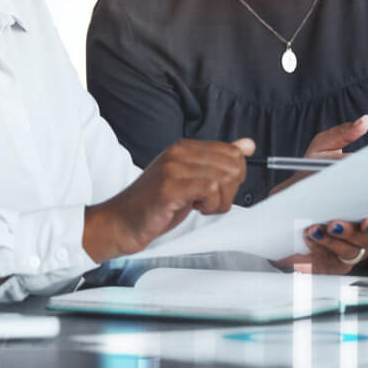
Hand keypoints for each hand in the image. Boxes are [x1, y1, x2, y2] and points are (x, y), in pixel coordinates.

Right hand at [82, 137, 254, 262]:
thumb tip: (247, 144)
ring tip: (199, 206)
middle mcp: (180, 152)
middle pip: (233, 165)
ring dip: (219, 202)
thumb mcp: (191, 180)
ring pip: (224, 178)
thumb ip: (218, 161)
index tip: (215, 191)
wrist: (120, 222)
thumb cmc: (154, 205)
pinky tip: (194, 209)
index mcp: (185, 147)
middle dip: (229, 190)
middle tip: (207, 201)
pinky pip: (210, 190)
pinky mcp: (170, 186)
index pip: (233, 152)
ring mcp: (174, 167)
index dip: (233, 177)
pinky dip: (210, 206)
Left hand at [270, 117, 367, 270]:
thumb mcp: (320, 152)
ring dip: (335, 239)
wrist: (278, 209)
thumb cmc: (306, 182)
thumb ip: (341, 135)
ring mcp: (349, 244)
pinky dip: (321, 250)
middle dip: (359, 228)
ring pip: (353, 248)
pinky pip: (333, 261)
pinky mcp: (332, 262)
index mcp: (365, 199)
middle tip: (338, 220)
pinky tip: (308, 238)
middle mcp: (362, 224)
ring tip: (316, 227)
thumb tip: (363, 121)